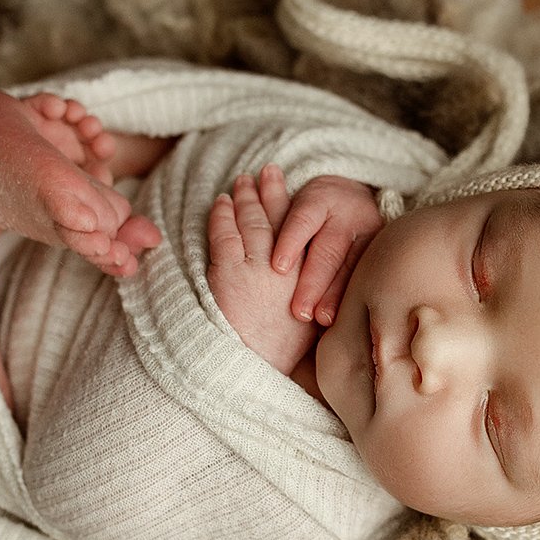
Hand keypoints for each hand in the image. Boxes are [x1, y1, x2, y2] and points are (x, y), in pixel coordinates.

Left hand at [207, 165, 319, 374]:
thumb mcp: (315, 323)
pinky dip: (221, 216)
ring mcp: (258, 267)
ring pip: (252, 222)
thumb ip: (316, 294)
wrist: (263, 368)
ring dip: (246, 199)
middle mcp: (287, 266)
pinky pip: (225, 235)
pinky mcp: (230, 273)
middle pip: (280, 219)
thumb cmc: (286, 353)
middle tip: (267, 171)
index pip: (302, 229)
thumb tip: (318, 287)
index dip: (291, 204)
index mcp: (307, 275)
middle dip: (271, 192)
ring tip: (242, 181)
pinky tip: (220, 203)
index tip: (286, 184)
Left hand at [268, 174, 384, 323]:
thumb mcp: (298, 209)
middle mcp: (347, 213)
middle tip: (299, 311)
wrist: (354, 200)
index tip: (277, 268)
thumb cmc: (314, 212)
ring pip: (351, 266)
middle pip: (328, 250)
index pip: (302, 219)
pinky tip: (343, 318)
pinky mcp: (381, 250)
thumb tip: (251, 249)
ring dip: (335, 294)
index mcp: (320, 198)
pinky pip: (366, 276)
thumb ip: (279, 224)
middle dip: (313, 282)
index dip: (290, 242)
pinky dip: (352, 297)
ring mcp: (369, 233)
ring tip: (323, 319)